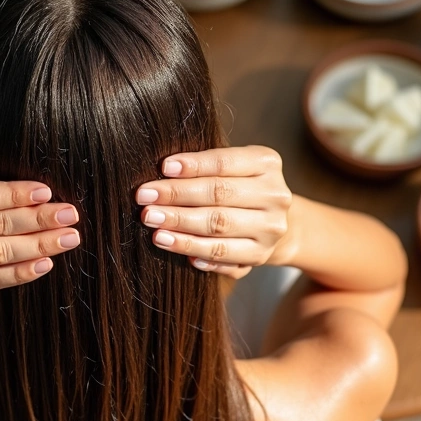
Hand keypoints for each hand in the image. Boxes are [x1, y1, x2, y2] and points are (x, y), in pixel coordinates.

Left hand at [136, 146, 293, 278]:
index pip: (224, 163)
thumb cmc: (238, 184)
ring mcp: (270, 229)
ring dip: (181, 228)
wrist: (272, 220)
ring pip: (219, 228)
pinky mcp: (261, 256)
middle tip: (145, 200)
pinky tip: (174, 247)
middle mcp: (275, 195)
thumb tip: (162, 172)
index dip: (193, 166)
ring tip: (154, 227)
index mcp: (267, 163)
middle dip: (177, 197)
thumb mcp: (231, 166)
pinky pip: (224, 257)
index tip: (163, 167)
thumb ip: (203, 166)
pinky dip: (197, 253)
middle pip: (219, 195)